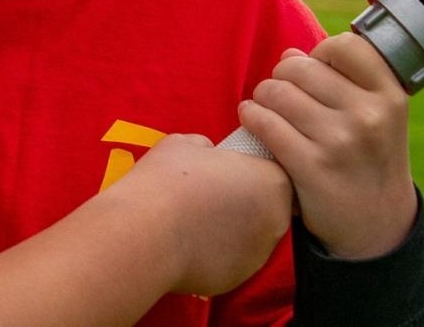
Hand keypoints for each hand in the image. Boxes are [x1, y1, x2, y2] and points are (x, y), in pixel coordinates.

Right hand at [129, 133, 292, 294]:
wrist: (147, 232)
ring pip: (252, 237)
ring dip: (234, 228)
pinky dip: (218, 253)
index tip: (226, 168)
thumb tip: (207, 155)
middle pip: (268, 206)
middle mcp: (276, 221)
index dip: (248, 168)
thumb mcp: (186, 143)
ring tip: (199, 221)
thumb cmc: (169, 179)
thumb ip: (207, 149)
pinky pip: (233, 260)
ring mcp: (258, 255)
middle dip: (246, 200)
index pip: (271, 171)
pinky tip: (192, 243)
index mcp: (271, 181)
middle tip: (212, 193)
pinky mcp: (238, 279)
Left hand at [236, 32, 417, 259]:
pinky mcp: (311, 167)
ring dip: (264, 96)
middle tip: (283, 90)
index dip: (321, 53)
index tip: (316, 68)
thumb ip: (341, 80)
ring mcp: (340, 142)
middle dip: (283, 75)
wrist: (376, 228)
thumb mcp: (377, 117)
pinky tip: (252, 118)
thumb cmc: (368, 158)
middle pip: (300, 67)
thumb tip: (291, 54)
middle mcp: (369, 115)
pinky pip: (265, 123)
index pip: (345, 46)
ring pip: (277, 92)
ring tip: (268, 106)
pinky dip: (251, 116)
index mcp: (390, 96)